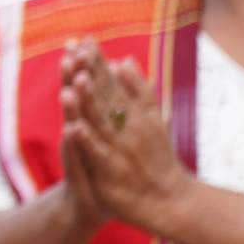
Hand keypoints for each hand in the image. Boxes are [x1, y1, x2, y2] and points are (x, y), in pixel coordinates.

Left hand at [60, 38, 189, 236]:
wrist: (170, 202)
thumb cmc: (156, 159)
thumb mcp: (151, 120)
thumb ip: (138, 90)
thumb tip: (123, 60)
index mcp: (134, 114)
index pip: (113, 84)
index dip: (98, 63)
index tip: (84, 41)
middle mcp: (128, 128)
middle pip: (105, 97)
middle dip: (90, 74)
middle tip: (76, 51)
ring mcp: (120, 149)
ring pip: (101, 122)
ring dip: (87, 102)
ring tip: (74, 81)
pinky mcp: (112, 171)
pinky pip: (97, 154)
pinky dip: (86, 140)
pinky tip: (73, 127)